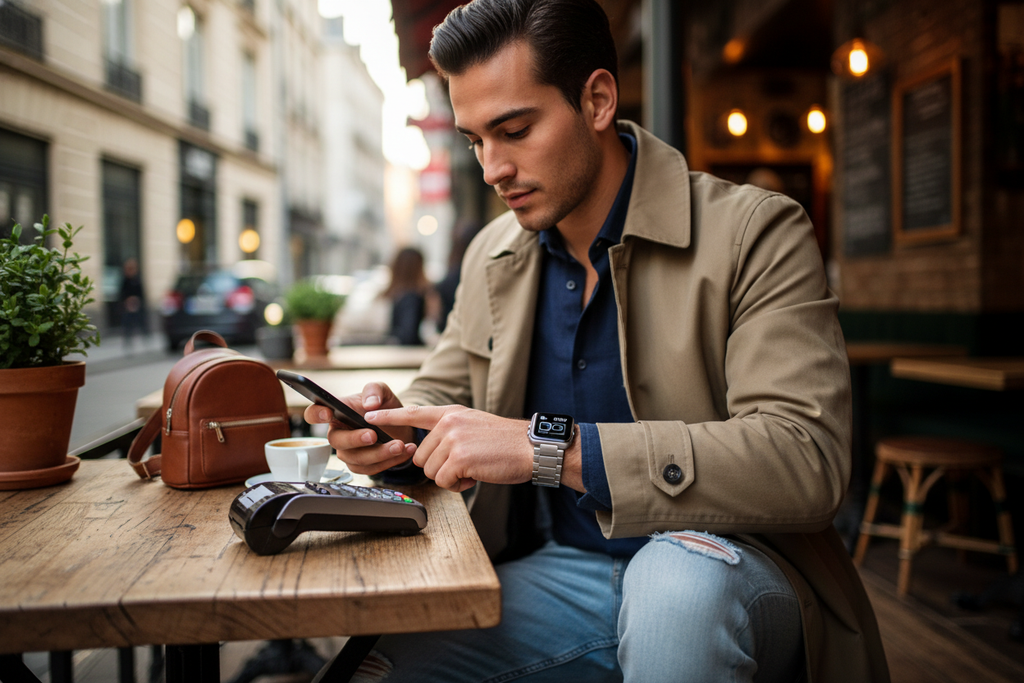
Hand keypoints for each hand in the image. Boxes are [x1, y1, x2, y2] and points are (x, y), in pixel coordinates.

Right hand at [302, 382, 416, 475]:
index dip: (316, 414)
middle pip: (336, 441)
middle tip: (373, 435)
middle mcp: (339, 433)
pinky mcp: (362, 465)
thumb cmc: (384, 406)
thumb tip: (370, 404)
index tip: (328, 413)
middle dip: (355, 439)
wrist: (401, 424)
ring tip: (399, 444)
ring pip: (356, 459)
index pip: (314, 413)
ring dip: (379, 453)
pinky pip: (372, 469)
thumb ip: (375, 390)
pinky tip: (405, 451)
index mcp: (336, 413)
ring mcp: (349, 452)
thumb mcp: (382, 391)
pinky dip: (391, 461)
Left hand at [365, 405, 531, 491]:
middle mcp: (449, 423)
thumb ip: (450, 432)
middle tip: (465, 464)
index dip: (389, 416)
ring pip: (430, 471)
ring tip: (473, 468)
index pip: (413, 412)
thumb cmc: (506, 443)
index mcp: (451, 414)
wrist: (531, 447)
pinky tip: (475, 475)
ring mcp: (453, 439)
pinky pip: (444, 481)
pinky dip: (458, 485)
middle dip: (439, 468)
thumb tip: (430, 452)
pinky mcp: (460, 457)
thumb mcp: (474, 426)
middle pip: (420, 456)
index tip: (368, 415)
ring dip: (449, 477)